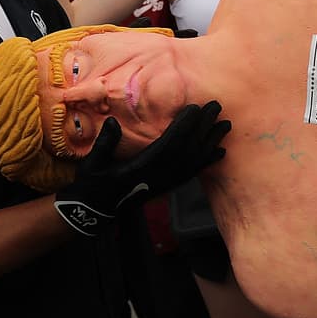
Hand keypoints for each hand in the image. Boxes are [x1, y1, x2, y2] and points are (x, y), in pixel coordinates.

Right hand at [54, 103, 229, 235]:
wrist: (95, 210)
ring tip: (225, 125)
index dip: (183, 127)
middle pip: (187, 150)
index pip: (168, 145)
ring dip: (210, 142)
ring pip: (193, 162)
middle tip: (217, 107)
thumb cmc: (91, 184)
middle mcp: (158, 178)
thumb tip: (113, 121)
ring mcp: (164, 184)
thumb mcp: (92, 164)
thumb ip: (104, 144)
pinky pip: (192, 173)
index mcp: (141, 170)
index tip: (195, 108)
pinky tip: (218, 152)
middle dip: (203, 128)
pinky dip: (206, 161)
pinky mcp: (166, 187)